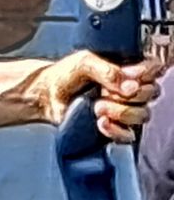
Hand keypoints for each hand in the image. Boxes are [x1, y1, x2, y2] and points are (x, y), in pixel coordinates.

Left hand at [27, 51, 161, 139]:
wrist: (45, 96)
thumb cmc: (65, 76)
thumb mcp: (84, 63)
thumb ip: (108, 70)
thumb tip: (130, 86)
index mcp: (129, 69)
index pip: (154, 70)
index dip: (144, 74)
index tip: (127, 76)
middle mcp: (131, 89)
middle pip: (150, 93)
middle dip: (129, 95)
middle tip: (104, 92)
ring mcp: (124, 110)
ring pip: (141, 115)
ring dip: (121, 112)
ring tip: (97, 107)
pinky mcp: (115, 128)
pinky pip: (128, 135)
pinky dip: (116, 130)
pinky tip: (100, 123)